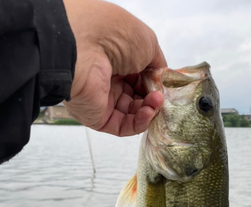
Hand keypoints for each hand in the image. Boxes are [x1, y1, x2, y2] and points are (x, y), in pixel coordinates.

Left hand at [62, 0, 165, 135]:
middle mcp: (108, 80)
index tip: (165, 85)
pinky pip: (123, 126)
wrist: (85, 48)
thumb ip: (158, 63)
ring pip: (133, 113)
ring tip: (156, 102)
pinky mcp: (98, 118)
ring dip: (150, 109)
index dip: (154, 83)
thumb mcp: (147, 43)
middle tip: (161, 95)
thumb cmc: (115, 37)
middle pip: (137, 97)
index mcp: (116, 59)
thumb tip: (161, 79)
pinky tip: (148, 111)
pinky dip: (140, 122)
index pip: (140, 77)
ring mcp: (103, 100)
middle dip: (153, 98)